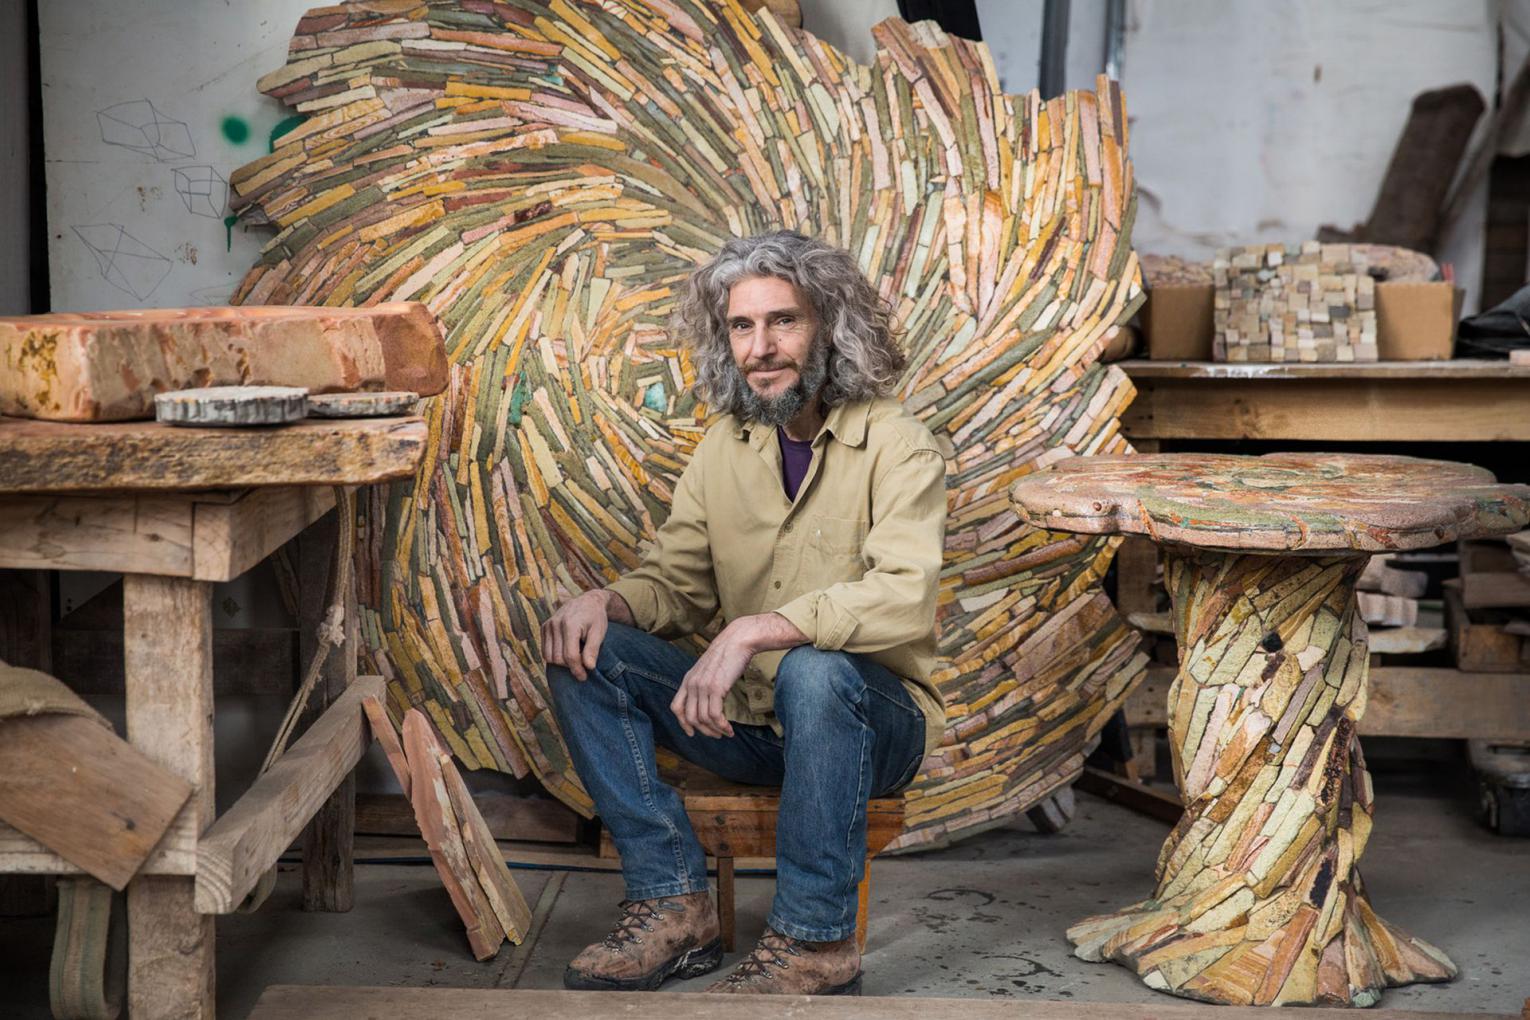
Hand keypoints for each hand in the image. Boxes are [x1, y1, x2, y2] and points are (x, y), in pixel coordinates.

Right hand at [540, 590, 612, 680]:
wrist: (587, 601)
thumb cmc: (595, 617)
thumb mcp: (599, 632)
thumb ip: (593, 649)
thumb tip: (589, 667)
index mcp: (570, 625)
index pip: (570, 656)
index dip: (577, 670)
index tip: (584, 677)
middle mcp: (555, 624)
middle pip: (558, 658)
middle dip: (570, 666)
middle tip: (582, 665)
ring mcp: (548, 625)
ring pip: (549, 657)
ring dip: (562, 662)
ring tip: (575, 656)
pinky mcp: (544, 627)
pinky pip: (545, 651)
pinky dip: (554, 656)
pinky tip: (566, 651)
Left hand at [670, 620, 758, 738]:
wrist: (738, 640)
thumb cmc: (728, 654)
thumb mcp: (709, 669)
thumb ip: (704, 683)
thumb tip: (709, 700)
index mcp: (688, 680)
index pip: (676, 707)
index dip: (682, 723)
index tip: (692, 732)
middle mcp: (692, 684)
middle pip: (690, 717)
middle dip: (703, 731)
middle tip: (716, 735)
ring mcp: (702, 686)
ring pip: (703, 719)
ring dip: (715, 730)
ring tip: (726, 733)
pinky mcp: (716, 688)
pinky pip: (714, 715)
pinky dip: (722, 726)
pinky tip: (729, 729)